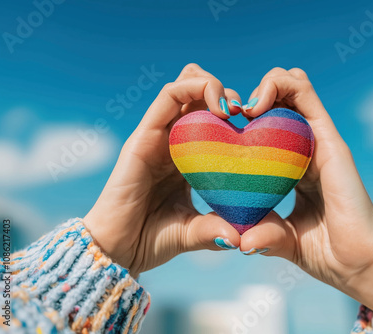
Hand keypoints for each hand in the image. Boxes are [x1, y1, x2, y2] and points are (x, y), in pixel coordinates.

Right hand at [84, 64, 241, 277]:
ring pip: (183, 86)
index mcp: (185, 158)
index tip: (255, 124)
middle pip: (196, 96)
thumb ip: (217, 228)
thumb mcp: (195, 231)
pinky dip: (194, 87)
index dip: (233, 113)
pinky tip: (219, 105)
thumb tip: (243, 237)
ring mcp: (156, 135)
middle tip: (246, 112)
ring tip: (232, 107)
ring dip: (211, 84)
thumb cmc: (152, 239)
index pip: (208, 119)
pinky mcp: (144, 135)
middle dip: (224, 94)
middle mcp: (171, 141)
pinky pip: (168, 96)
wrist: (117, 250)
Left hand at [239, 67, 372, 310]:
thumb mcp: (281, 239)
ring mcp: (320, 140)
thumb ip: (263, 232)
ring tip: (246, 109)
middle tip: (232, 115)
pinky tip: (256, 105)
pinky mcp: (330, 138)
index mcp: (295, 167)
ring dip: (266, 85)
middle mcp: (307, 148)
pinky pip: (305, 94)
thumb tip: (237, 238)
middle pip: (282, 99)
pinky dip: (279, 85)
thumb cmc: (326, 253)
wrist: (358, 264)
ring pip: (293, 86)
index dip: (245, 118)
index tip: (223, 129)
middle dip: (253, 96)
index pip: (271, 126)